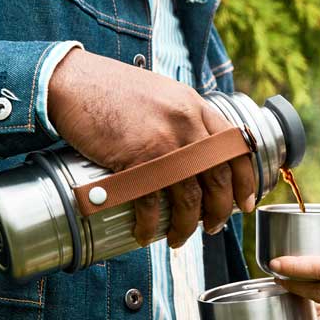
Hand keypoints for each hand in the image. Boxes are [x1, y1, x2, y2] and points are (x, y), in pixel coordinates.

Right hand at [48, 48, 255, 246]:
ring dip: (187, 225)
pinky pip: (152, 203)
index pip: (235, 148)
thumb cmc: (112, 89)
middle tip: (213, 227)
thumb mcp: (162, 94)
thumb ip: (183, 118)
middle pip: (217, 178)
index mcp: (196, 107)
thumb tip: (196, 153)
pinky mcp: (136, 159)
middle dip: (219, 210)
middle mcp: (187, 124)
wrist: (74, 81)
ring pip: (189, 197)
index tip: (245, 202)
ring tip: (180, 238)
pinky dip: (150, 225)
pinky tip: (146, 234)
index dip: (245, 180)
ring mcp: (164, 143)